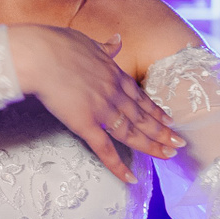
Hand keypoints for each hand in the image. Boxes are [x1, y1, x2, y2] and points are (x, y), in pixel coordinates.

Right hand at [8, 26, 183, 182]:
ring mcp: (102, 110)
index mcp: (114, 74)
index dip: (156, 110)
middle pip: (143, 117)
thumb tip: (118, 40)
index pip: (140, 96)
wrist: (40, 55)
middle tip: (179, 144)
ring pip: (132, 133)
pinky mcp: (86, 124)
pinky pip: (105, 149)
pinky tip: (130, 178)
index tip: (170, 120)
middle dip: (163, 131)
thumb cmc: (58, 44)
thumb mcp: (89, 41)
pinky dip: (118, 165)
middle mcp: (114, 93)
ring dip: (151, 146)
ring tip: (167, 156)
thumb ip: (106, 47)